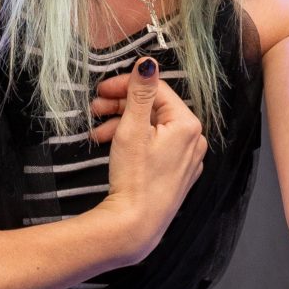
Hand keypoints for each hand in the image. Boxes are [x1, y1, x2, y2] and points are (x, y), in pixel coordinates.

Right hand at [88, 56, 205, 265]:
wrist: (135, 225)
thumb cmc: (135, 177)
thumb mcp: (133, 128)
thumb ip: (140, 92)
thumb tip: (148, 63)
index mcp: (188, 124)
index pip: (156, 90)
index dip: (126, 85)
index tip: (102, 89)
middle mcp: (194, 141)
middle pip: (154, 110)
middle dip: (121, 107)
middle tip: (95, 108)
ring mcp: (187, 160)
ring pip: (152, 129)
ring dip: (123, 125)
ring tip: (97, 133)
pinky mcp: (176, 175)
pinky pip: (156, 148)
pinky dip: (134, 142)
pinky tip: (112, 146)